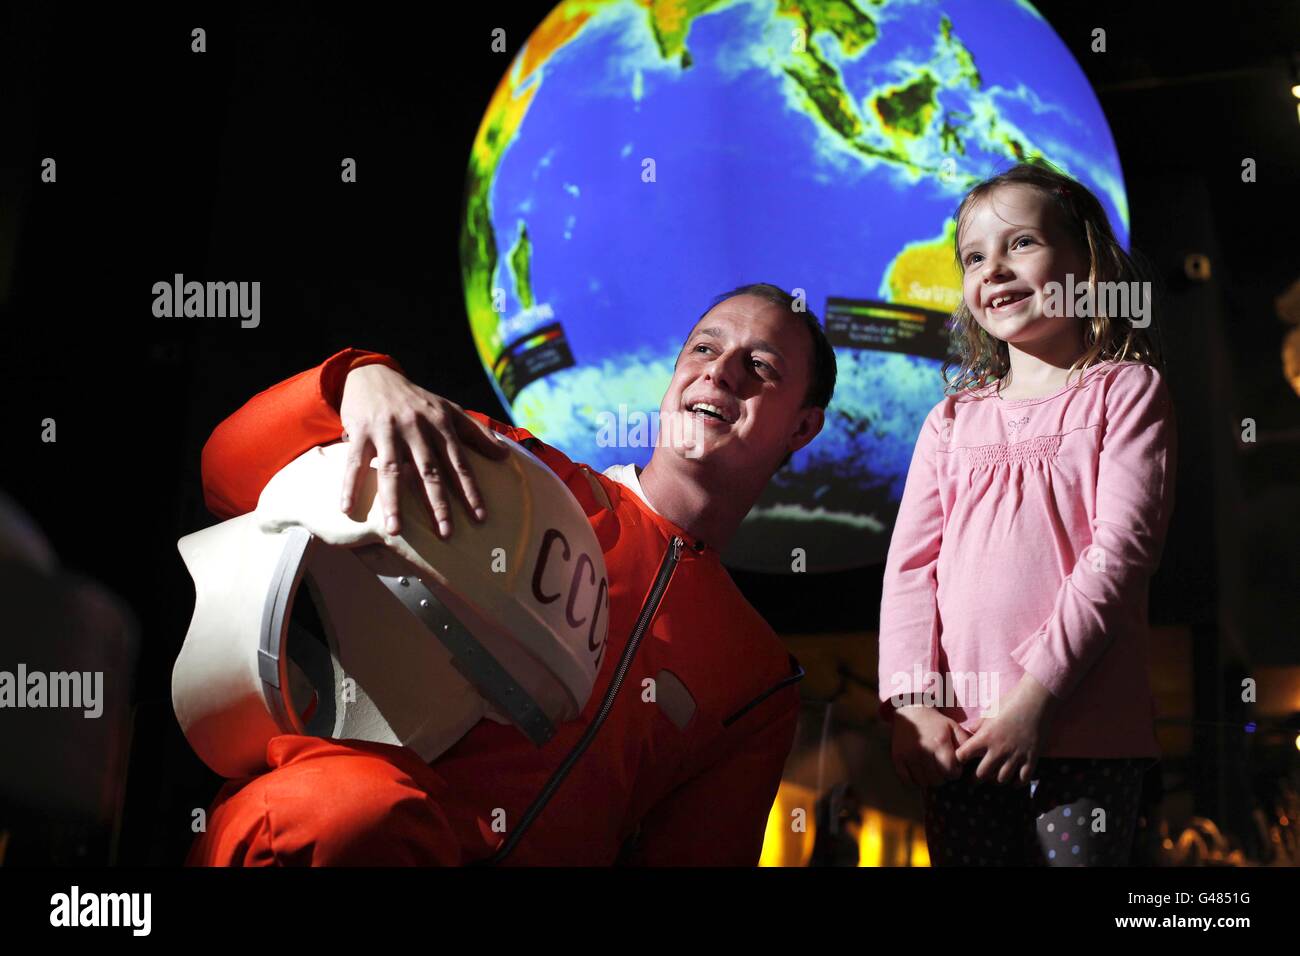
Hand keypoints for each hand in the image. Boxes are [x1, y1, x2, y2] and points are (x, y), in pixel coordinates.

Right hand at [338, 364, 508, 537]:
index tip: (479, 517)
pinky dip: (350, 485)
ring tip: (396, 531)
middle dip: (438, 504)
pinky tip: (347, 509)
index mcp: (440, 425)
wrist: (373, 374)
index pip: (459, 463)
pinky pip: (354, 463)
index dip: (470, 491)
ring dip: (394, 502)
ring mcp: (387, 430)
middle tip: (445, 534)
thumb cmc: (415, 399)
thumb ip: (477, 433)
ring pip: (392, 471)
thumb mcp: (449, 409)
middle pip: (429, 472)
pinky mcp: (361, 431)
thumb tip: (505, 455)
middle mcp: (416, 429)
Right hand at [890, 706, 971, 787]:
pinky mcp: (897, 758)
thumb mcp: (953, 727)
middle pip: (937, 780)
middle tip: (942, 771)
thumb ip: (966, 743)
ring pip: (923, 783)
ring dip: (930, 781)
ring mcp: (909, 756)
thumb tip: (973, 759)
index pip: (951, 772)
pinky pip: (907, 781)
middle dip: (943, 778)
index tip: (953, 768)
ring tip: (932, 772)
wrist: (911, 711)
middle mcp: (924, 751)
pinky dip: (914, 781)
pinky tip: (919, 774)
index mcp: (940, 743)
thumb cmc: (935, 722)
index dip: (955, 773)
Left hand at [954, 673, 1057, 785]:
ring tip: (995, 778)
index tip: (962, 759)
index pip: (962, 755)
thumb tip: (968, 730)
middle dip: (976, 778)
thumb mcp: (990, 711)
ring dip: (997, 780)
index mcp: (985, 736)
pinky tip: (1014, 779)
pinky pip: (1023, 779)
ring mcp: (1016, 756)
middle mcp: (999, 749)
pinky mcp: (1032, 758)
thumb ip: (978, 724)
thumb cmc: (1011, 702)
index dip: (960, 758)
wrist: (1037, 700)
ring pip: (1002, 780)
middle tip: (975, 778)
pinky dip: (1017, 782)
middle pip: (981, 774)